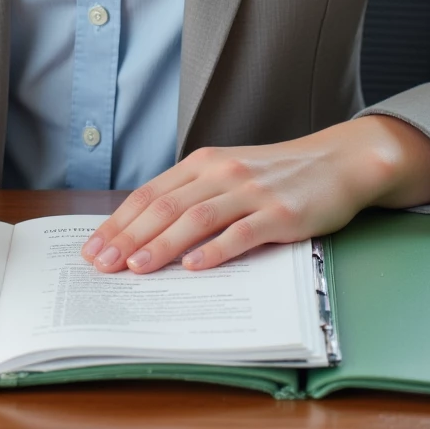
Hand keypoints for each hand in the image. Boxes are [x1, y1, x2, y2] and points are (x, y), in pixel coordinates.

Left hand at [80, 117, 429, 274]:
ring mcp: (251, 192)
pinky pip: (242, 233)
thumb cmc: (278, 175)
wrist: (337, 161)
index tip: (93, 247)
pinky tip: (195, 266)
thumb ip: (194, 196)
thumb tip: (146, 232)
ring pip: (196, 218)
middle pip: (166, 205)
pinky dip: (216, 250)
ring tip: (136, 268)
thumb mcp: (229, 175)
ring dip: (162, 245)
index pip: (150, 193)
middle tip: (102, 265)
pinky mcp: (280, 213)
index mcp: (204, 164)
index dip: (119, 221)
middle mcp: (222, 173)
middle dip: (128, 236)